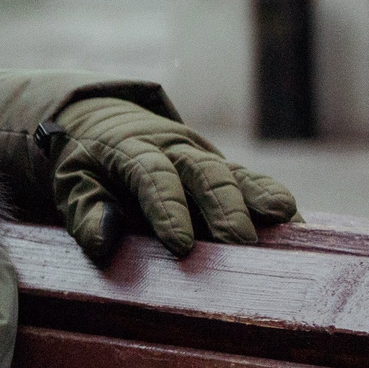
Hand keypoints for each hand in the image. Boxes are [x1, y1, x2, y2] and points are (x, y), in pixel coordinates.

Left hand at [49, 97, 297, 265]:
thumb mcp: (71, 180)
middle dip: (223, 206)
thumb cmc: (86, 162)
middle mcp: (173, 148)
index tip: (179, 244)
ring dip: (259, 196)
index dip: (166, 208)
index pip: (152, 175)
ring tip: (284, 222)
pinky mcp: (221, 168)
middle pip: (203, 171)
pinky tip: (297, 226)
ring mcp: (202, 156)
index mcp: (131, 149)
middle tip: (239, 243)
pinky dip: (273, 200)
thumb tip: (103, 242)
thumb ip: (85, 209)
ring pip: (233, 172)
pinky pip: (251, 181)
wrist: (103, 122)